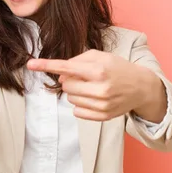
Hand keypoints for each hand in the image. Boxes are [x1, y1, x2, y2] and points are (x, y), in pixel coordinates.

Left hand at [26, 49, 163, 121]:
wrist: (141, 87)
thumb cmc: (118, 68)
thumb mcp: (101, 56)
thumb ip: (79, 61)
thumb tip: (61, 75)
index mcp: (99, 70)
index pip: (67, 68)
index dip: (46, 65)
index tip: (30, 64)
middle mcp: (100, 88)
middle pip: (66, 86)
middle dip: (70, 80)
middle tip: (83, 78)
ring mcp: (102, 104)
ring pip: (71, 99)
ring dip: (76, 92)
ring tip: (92, 88)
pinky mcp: (103, 116)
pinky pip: (77, 112)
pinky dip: (81, 104)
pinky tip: (94, 99)